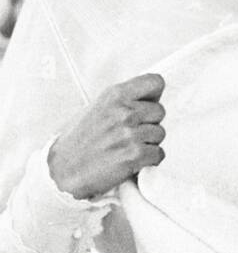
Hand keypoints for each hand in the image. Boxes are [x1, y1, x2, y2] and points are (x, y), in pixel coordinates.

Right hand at [47, 74, 166, 199]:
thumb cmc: (79, 141)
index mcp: (114, 96)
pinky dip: (149, 160)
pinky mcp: (134, 154)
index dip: (154, 95)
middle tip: (129, 134)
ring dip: (148, 143)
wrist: (62, 170)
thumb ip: (123, 101)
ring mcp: (129, 133)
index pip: (155, 82)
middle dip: (149, 123)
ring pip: (160, 134)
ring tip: (126, 147)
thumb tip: (151, 98)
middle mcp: (123, 112)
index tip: (146, 104)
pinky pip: (159, 154)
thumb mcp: (97, 108)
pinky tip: (131, 160)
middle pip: (160, 111)